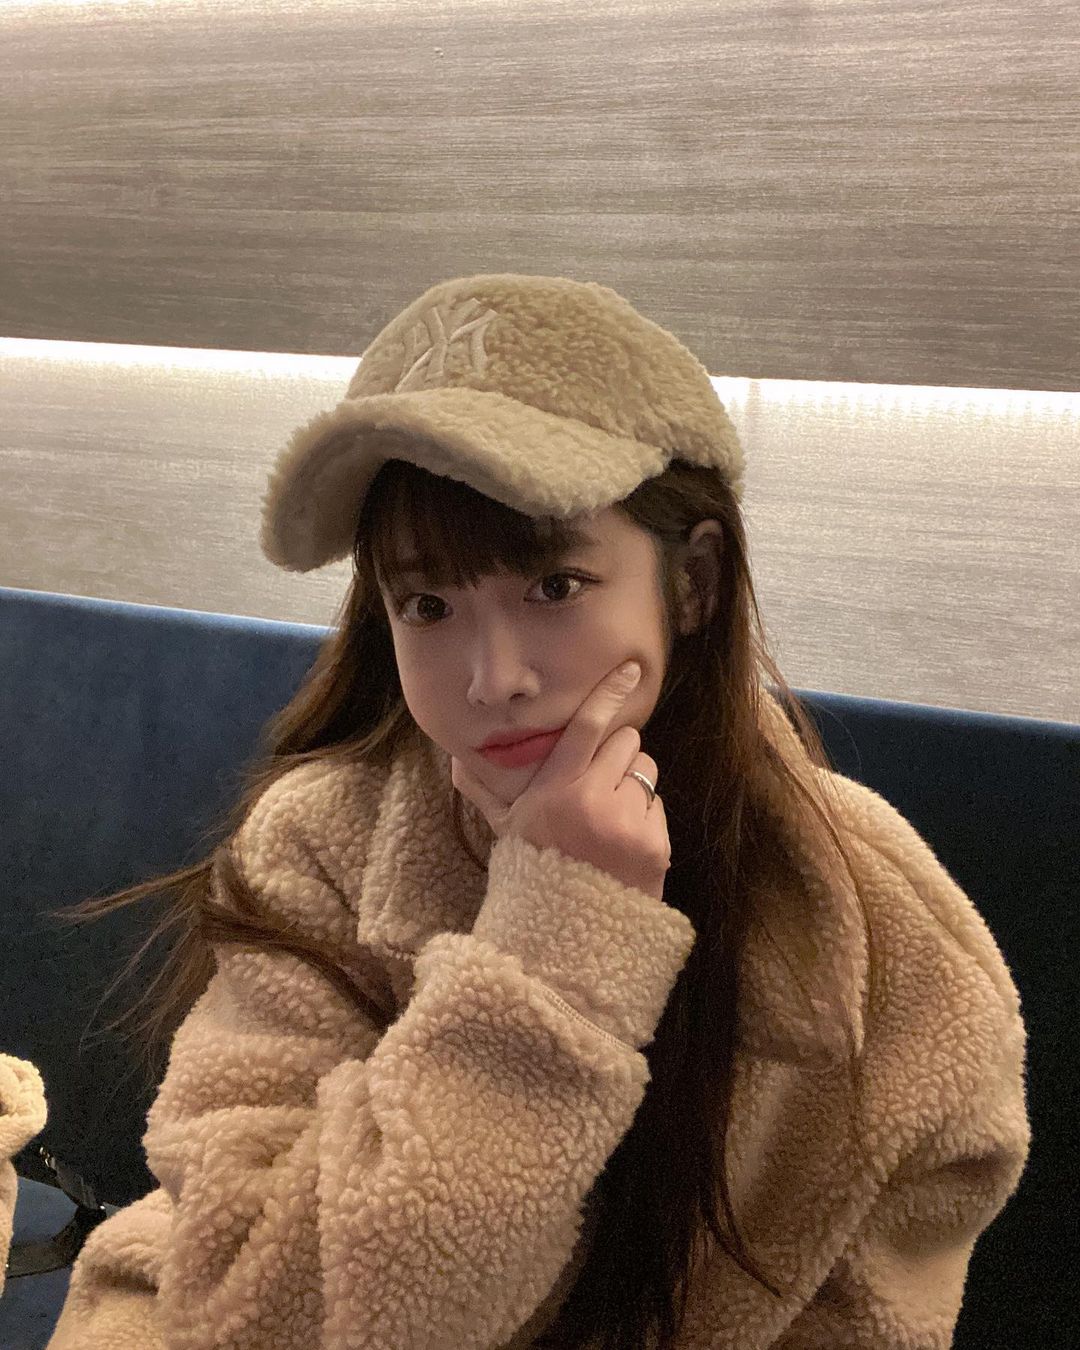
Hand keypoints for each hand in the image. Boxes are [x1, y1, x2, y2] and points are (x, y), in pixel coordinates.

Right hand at [451, 662, 670, 901]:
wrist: (566, 934)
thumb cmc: (534, 870)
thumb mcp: (506, 829)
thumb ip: (483, 789)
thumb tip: (454, 759)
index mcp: (555, 790)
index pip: (588, 726)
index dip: (610, 692)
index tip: (631, 670)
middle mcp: (593, 800)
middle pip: (626, 741)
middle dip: (616, 757)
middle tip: (598, 786)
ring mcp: (627, 822)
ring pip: (647, 770)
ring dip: (632, 785)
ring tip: (608, 817)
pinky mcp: (655, 844)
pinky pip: (657, 805)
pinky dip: (644, 818)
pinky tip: (622, 843)